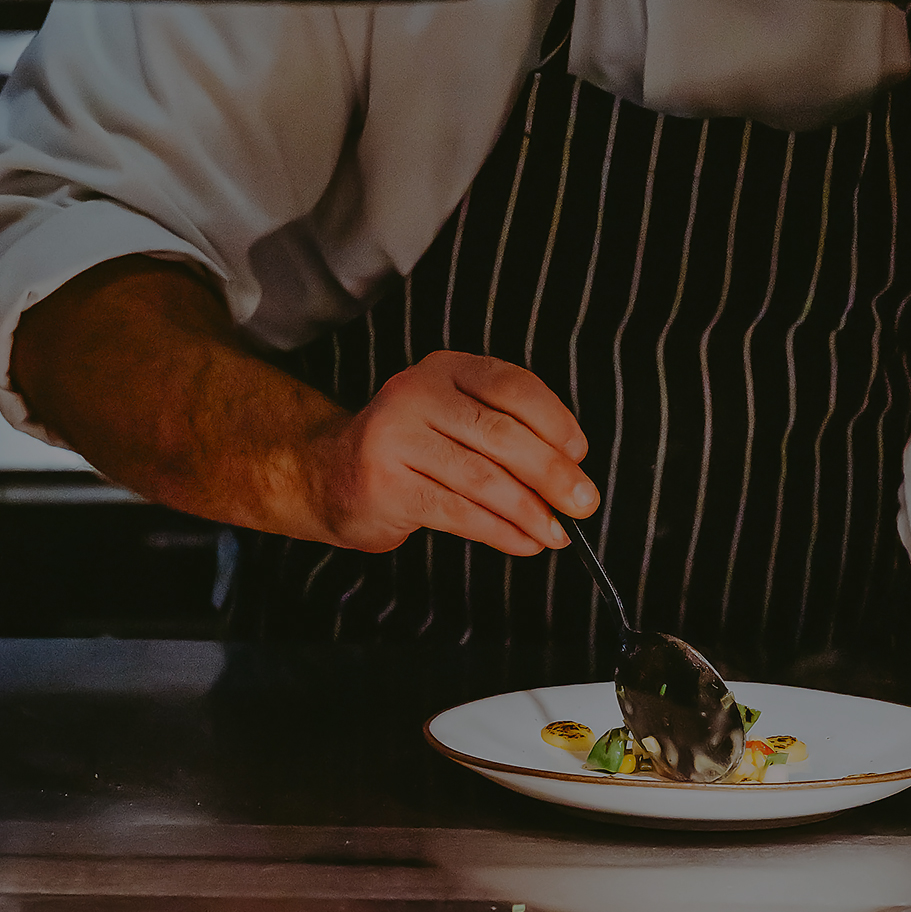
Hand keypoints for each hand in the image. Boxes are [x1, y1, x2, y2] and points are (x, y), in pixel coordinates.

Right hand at [306, 351, 597, 555]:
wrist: (327, 475)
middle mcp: (417, 394)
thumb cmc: (408, 451)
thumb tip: (572, 471)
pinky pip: (457, 512)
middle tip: (583, 503)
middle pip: (502, 434)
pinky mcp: (386, 485)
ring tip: (557, 533)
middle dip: (552, 473)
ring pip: (482, 477)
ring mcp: (396, 437)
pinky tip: (523, 542)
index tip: (579, 454)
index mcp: (445, 369)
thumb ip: (506, 434)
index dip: (555, 422)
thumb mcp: (455, 421)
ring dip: (529, 511)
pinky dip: (499, 531)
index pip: (513, 387)